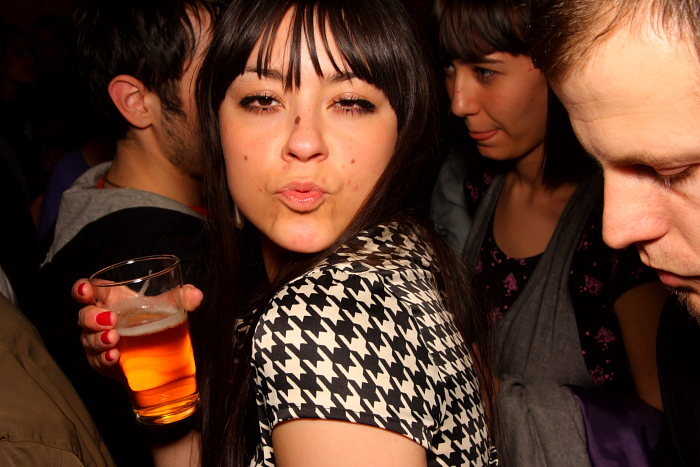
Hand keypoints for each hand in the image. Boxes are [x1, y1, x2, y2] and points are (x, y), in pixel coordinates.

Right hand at [73, 279, 203, 376]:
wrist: (153, 353)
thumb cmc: (153, 319)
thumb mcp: (167, 306)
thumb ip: (180, 297)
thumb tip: (197, 295)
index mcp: (109, 300)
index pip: (86, 291)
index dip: (81, 289)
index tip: (86, 291)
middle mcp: (98, 319)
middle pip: (84, 316)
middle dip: (92, 318)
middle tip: (110, 320)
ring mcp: (97, 341)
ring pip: (88, 339)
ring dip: (99, 340)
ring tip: (113, 339)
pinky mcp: (102, 361)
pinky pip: (98, 360)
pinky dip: (105, 358)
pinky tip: (115, 356)